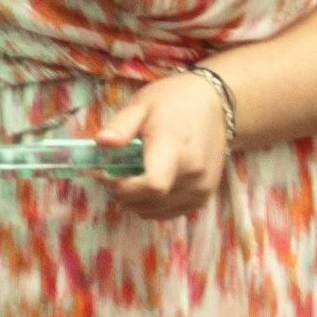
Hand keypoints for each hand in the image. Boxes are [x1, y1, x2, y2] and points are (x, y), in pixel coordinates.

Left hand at [99, 71, 230, 219]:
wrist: (215, 107)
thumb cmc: (172, 103)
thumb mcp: (140, 106)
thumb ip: (120, 127)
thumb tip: (102, 142)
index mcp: (175, 147)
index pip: (153, 186)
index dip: (124, 188)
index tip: (109, 175)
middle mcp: (193, 171)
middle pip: (149, 202)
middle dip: (123, 193)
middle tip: (116, 173)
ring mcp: (201, 187)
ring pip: (155, 211)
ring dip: (136, 200)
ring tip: (134, 176)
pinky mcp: (203, 196)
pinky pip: (168, 213)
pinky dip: (152, 205)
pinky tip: (149, 184)